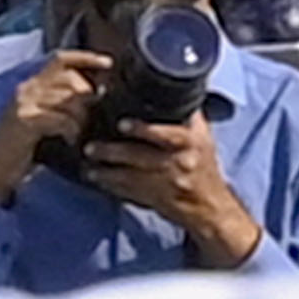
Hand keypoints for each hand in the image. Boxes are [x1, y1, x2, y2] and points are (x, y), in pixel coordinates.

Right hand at [0, 45, 112, 200]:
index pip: (60, 59)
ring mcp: (23, 103)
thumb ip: (61, 102)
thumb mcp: (42, 118)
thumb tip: (97, 93)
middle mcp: (26, 88)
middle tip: (90, 115)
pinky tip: (70, 140)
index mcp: (31, 84)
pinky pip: (60, 118)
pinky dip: (71, 130)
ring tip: (78, 132)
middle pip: (70, 78)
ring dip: (80, 117)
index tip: (107, 62)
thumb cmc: (22, 146)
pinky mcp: (23, 120)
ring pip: (68, 98)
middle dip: (87, 95)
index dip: (86, 57)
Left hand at [70, 104, 258, 266]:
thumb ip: (189, 119)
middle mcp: (179, 162)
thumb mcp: (203, 139)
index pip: (167, 134)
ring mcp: (166, 184)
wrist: (210, 206)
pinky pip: (129, 193)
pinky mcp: (155, 200)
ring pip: (129, 177)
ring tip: (88, 168)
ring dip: (106, 172)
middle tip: (90, 148)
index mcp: (191, 142)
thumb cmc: (204, 167)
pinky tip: (98, 181)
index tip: (121, 124)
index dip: (143, 129)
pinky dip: (112, 187)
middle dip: (112, 152)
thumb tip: (174, 92)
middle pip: (140, 156)